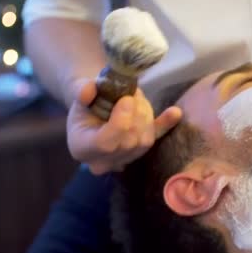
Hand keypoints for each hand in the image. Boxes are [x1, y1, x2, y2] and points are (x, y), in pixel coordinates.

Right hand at [67, 78, 182, 174]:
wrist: (93, 110)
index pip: (105, 144)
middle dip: (135, 114)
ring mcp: (123, 161)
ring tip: (137, 98)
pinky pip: (155, 140)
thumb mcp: (76, 92)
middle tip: (132, 93)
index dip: (120, 122)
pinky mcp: (139, 152)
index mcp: (81, 147)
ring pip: (144, 142)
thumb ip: (80, 90)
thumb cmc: (84, 101)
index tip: (126, 99)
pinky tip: (174, 113)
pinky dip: (165, 125)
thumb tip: (88, 90)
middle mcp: (102, 162)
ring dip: (146, 115)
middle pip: (128, 143)